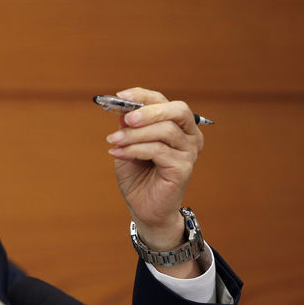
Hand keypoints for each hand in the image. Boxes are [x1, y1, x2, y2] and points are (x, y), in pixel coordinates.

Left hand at [105, 88, 204, 276]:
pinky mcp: (183, 168)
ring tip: (113, 141)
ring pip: (165, 130)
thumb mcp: (128, 146)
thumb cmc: (139, 177)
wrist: (144, 208)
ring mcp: (189, 151)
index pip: (164, 101)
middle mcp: (189, 135)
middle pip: (176, 110)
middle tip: (124, 119)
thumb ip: (128, 128)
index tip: (120, 95)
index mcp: (178, 125)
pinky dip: (134, 149)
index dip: (142, 95)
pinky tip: (118, 154)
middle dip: (147, 111)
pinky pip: (158, 151)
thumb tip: (122, 109)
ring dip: (134, 135)